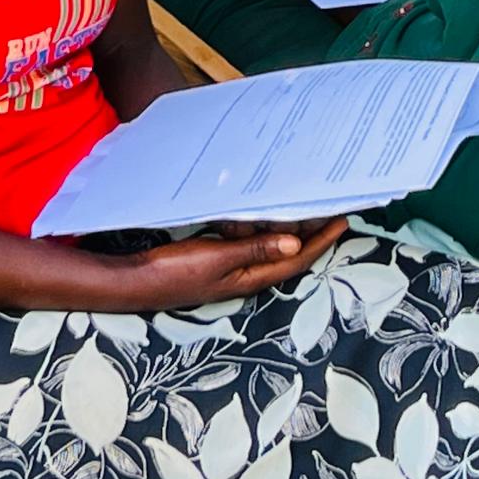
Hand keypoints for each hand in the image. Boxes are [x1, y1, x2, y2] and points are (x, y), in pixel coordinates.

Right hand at [111, 218, 346, 311]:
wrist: (135, 279)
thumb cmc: (174, 273)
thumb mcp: (217, 259)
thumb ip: (255, 251)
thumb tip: (296, 244)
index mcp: (250, 278)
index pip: (296, 260)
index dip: (321, 241)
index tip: (343, 219)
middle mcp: (245, 274)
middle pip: (287, 252)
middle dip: (310, 230)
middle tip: (330, 203)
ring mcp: (230, 266)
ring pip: (268, 242)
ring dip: (284, 224)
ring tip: (302, 198)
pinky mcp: (216, 255)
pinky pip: (247, 238)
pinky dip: (258, 223)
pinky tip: (258, 206)